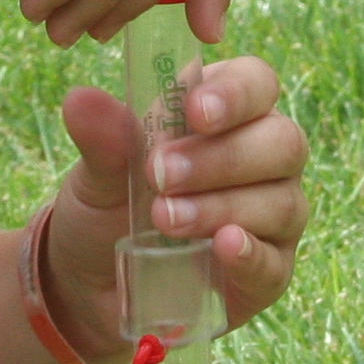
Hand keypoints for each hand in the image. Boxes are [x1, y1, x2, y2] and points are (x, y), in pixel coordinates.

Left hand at [41, 57, 308, 363]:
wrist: (93, 280)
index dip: (236, 94)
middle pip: (282, 142)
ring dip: (221, 207)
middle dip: (221, 157)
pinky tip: (225, 247)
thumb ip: (102, 138)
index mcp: (229, 113)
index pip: (258, 84)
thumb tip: (82, 100)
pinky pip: (274, 262)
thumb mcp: (97, 171)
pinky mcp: (267, 271)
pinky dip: (251, 255)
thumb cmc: (111, 205)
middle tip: (161, 175)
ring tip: (164, 219)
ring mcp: (274, 217)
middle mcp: (265, 159)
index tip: (194, 111)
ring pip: (280, 202)